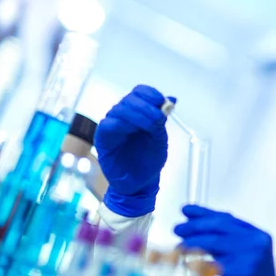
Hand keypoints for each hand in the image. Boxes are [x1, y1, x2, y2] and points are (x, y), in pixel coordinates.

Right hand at [95, 85, 175, 216]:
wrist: (139, 182)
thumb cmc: (148, 160)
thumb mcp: (160, 139)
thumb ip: (162, 120)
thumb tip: (172, 99)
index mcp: (138, 113)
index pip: (140, 93)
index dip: (150, 94)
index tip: (161, 102)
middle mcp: (123, 115)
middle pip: (130, 99)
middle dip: (146, 106)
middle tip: (158, 118)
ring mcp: (112, 125)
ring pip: (120, 109)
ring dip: (137, 115)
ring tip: (150, 126)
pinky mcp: (103, 138)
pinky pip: (108, 124)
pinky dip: (121, 124)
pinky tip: (132, 130)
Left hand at [174, 205, 275, 275]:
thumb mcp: (243, 259)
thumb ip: (227, 243)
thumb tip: (195, 229)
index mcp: (258, 235)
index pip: (227, 218)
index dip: (204, 213)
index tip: (185, 210)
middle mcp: (257, 241)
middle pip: (220, 227)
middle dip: (195, 226)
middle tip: (177, 228)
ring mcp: (251, 256)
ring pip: (214, 243)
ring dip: (192, 243)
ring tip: (178, 246)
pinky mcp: (243, 273)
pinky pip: (213, 264)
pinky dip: (197, 264)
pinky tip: (185, 264)